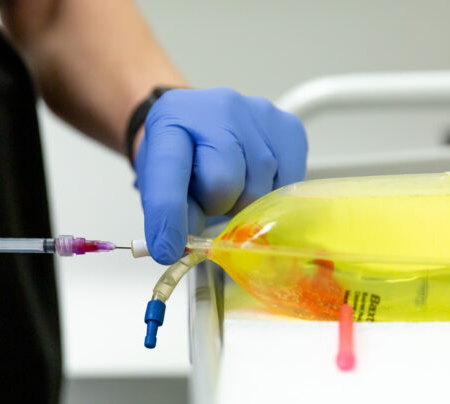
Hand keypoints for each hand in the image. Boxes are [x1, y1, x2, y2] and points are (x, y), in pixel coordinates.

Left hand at [134, 88, 306, 263]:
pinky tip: (254, 180)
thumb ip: (169, 210)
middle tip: (209, 196)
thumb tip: (185, 242)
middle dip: (215, 204)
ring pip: (258, 190)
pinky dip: (270, 196)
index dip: (168, 216)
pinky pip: (286, 185)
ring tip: (233, 184)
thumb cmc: (182, 154)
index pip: (169, 172)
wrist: (204, 121)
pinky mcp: (290, 128)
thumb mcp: (159, 181)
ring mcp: (259, 114)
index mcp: (172, 119)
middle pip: (224, 183)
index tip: (166, 249)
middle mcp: (218, 108)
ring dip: (243, 202)